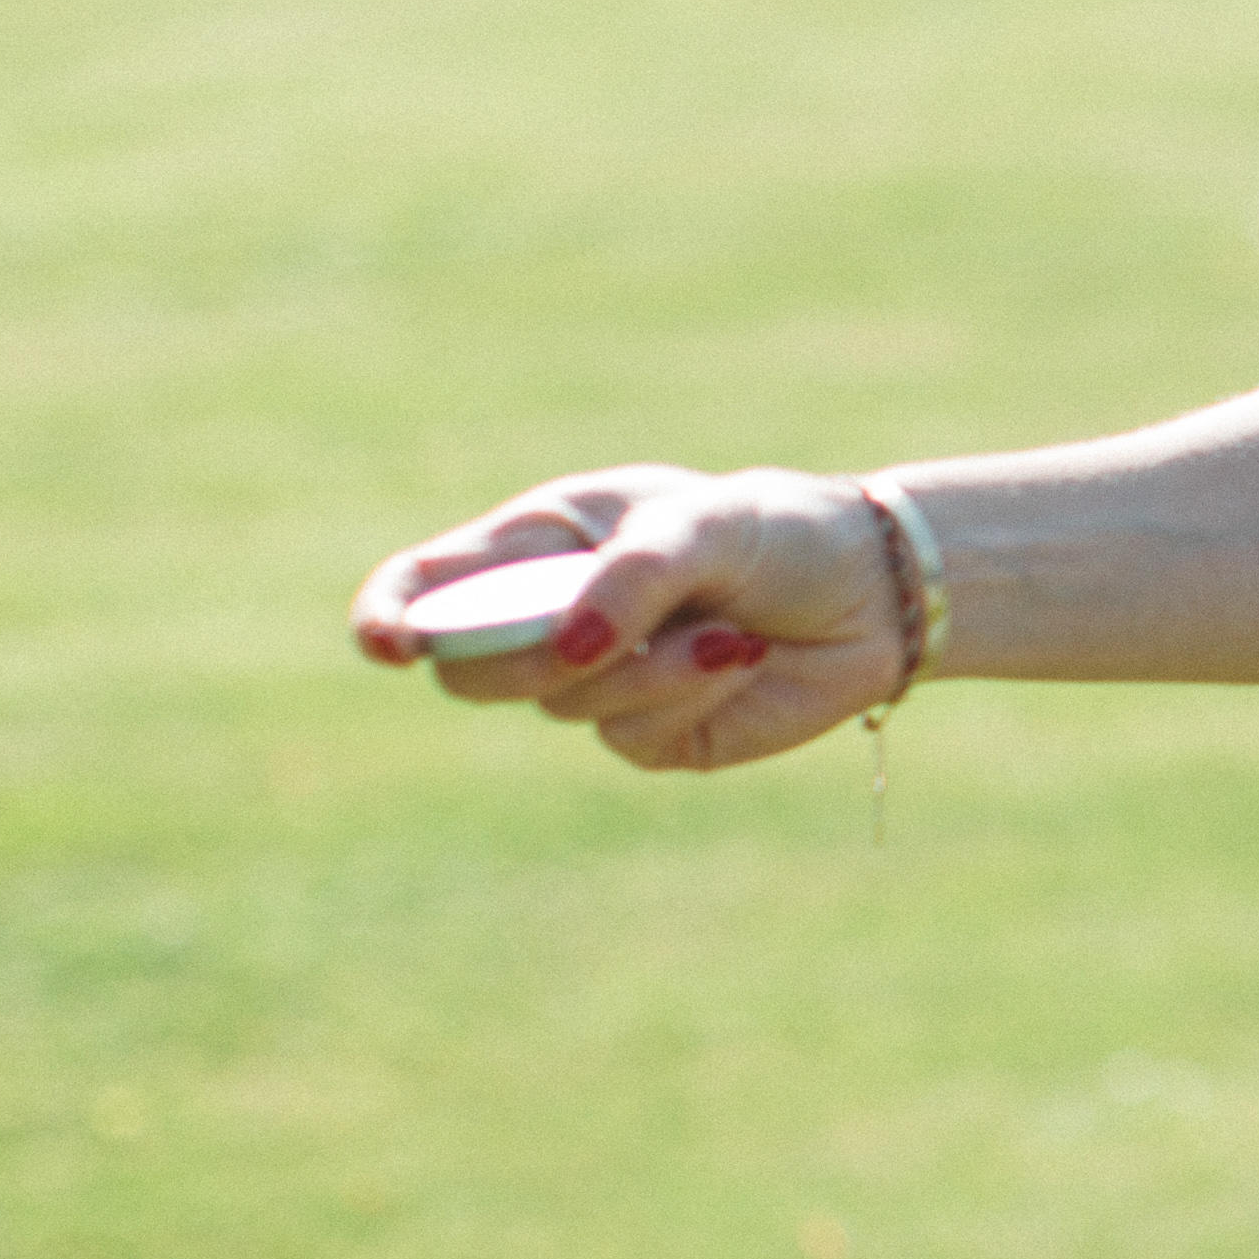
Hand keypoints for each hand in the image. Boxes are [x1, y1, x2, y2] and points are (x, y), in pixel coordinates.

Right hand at [349, 463, 905, 773]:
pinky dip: (689, 692)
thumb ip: (633, 576)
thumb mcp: (706, 526)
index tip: (388, 643)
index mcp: (540, 543)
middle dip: (528, 658)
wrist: (872, 592)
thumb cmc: (774, 531)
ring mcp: (596, 681)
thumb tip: (569, 647)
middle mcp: (552, 615)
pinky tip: (743, 656)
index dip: (387, 614)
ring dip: (647, 667)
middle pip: (470, 670)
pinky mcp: (650, 731)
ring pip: (562, 702)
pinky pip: (633, 732)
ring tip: (724, 626)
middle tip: (599, 634)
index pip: (425, 584)